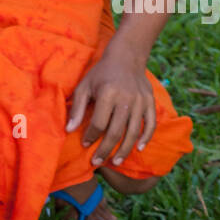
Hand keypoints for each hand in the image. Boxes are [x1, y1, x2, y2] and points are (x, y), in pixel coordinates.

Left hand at [65, 47, 155, 167]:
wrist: (126, 57)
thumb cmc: (101, 73)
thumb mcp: (85, 86)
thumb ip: (77, 108)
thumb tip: (69, 130)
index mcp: (107, 93)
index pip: (99, 123)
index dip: (90, 136)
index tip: (84, 144)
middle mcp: (126, 99)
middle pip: (115, 132)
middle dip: (105, 150)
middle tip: (97, 162)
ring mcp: (140, 101)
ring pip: (133, 132)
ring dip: (124, 150)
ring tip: (116, 162)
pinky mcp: (150, 102)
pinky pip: (150, 125)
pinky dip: (146, 138)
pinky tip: (139, 149)